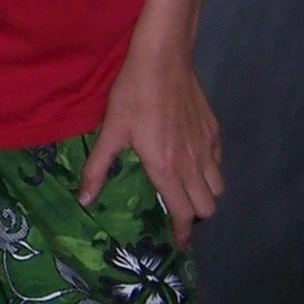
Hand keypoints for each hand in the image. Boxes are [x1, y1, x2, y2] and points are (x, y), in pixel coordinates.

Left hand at [80, 38, 224, 247]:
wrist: (163, 59)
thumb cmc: (133, 95)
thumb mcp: (110, 131)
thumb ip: (98, 168)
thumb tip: (84, 200)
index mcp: (166, 168)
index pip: (183, 212)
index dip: (182, 233)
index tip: (178, 244)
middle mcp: (192, 163)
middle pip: (208, 206)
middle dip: (195, 215)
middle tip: (177, 210)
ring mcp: (207, 146)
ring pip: (219, 187)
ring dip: (205, 194)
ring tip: (187, 189)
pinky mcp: (213, 130)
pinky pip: (220, 162)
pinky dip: (211, 170)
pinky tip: (195, 162)